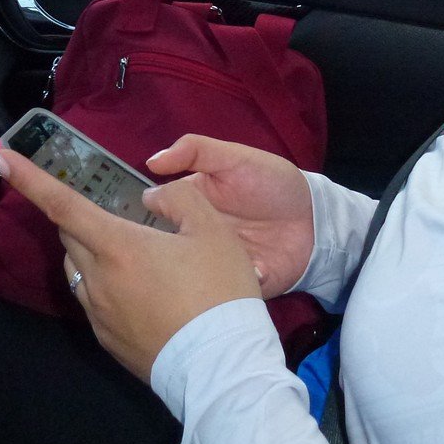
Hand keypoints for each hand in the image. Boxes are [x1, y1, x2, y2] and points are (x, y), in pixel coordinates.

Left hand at [0, 147, 260, 382]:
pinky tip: (144, 294)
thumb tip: (152, 198)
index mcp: (117, 246)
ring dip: (93, 253)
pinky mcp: (107, 341)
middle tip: (110, 212)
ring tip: (136, 257)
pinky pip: (95, 301)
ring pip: (79, 270)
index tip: (0, 157)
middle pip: (69, 236)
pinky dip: (107, 287)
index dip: (29, 178)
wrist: (222, 368)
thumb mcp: (213, 231)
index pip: (61, 204)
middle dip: (78, 216)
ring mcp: (98, 314)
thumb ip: (179, 199)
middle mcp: (96, 279)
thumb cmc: (219, 293)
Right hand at [145, 135, 314, 297]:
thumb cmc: (272, 184)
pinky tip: (239, 275)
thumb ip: (195, 152)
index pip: (156, 213)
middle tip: (161, 249)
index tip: (129, 223)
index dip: (141, 218)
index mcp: (191, 206)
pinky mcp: (237, 284)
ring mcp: (216, 263)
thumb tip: (151, 162)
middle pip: (167, 247)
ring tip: (197, 266)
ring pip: (191, 273)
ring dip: (191, 273)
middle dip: (161, 252)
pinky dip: (230, 286)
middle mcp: (197, 237)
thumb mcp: (234, 158)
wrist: (314, 220)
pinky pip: (225, 292)